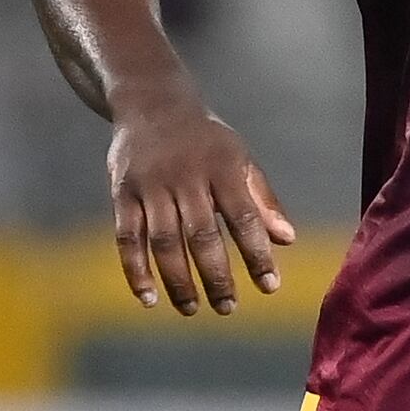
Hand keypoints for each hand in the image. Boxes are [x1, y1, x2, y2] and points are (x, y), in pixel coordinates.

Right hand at [108, 93, 292, 316]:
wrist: (150, 102)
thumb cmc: (204, 140)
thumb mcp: (239, 158)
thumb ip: (262, 200)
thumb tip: (287, 240)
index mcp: (222, 168)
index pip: (244, 217)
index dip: (258, 253)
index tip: (269, 286)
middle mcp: (185, 176)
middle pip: (202, 234)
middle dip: (216, 275)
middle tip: (227, 308)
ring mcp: (151, 185)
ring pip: (164, 240)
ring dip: (178, 280)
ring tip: (192, 308)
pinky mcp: (122, 192)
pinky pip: (127, 237)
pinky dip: (136, 270)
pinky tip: (148, 298)